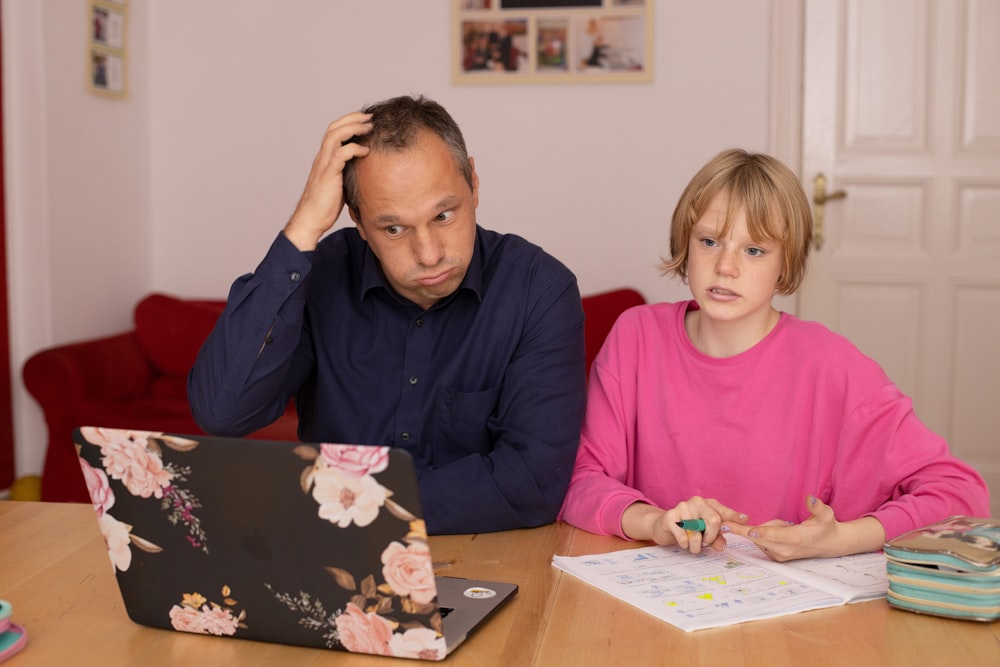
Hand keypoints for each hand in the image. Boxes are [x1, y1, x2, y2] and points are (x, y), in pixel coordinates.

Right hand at [284, 112, 372, 250]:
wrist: (311, 219)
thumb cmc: (325, 205)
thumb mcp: (339, 183)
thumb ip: (347, 172)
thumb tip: (364, 169)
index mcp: (324, 158)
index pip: (333, 131)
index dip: (348, 121)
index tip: (365, 119)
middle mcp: (322, 158)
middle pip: (333, 127)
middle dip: (352, 118)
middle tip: (369, 117)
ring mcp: (324, 165)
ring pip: (335, 136)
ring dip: (353, 128)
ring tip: (369, 127)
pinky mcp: (328, 175)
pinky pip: (340, 155)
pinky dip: (354, 149)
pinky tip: (366, 152)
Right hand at [621, 497, 749, 555]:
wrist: (664, 526)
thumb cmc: (689, 528)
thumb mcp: (705, 532)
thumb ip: (717, 538)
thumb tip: (721, 546)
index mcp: (708, 504)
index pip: (724, 511)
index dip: (734, 516)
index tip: (745, 519)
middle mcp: (696, 502)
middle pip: (714, 520)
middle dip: (711, 537)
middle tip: (706, 544)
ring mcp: (682, 507)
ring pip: (696, 533)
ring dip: (696, 546)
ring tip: (693, 547)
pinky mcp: (670, 517)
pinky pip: (683, 537)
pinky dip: (684, 544)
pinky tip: (682, 542)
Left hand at [730, 495, 885, 560]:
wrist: (829, 544)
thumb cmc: (826, 526)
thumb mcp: (826, 514)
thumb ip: (817, 506)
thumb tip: (810, 498)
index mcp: (796, 538)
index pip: (774, 535)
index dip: (760, 532)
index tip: (747, 530)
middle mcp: (785, 549)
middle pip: (759, 539)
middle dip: (742, 531)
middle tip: (724, 525)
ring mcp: (780, 555)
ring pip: (759, 539)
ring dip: (760, 529)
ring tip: (782, 524)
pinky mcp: (776, 557)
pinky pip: (761, 542)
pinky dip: (762, 534)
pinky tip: (777, 530)